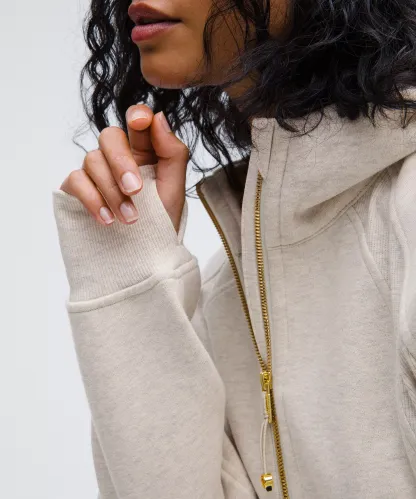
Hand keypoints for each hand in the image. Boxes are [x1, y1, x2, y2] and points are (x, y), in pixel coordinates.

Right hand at [60, 105, 188, 232]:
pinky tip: (108, 219)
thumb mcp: (175, 188)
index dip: (137, 115)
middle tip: (136, 191)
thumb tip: (157, 117)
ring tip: (130, 219)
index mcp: (144, 152)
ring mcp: (96, 173)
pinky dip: (92, 200)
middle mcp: (118, 158)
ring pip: (92, 160)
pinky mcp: (78, 189)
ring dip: (112, 192)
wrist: (144, 257)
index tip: (141, 121)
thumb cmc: (162, 222)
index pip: (137, 122)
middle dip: (121, 162)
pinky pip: (75, 180)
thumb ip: (172, 152)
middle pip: (109, 136)